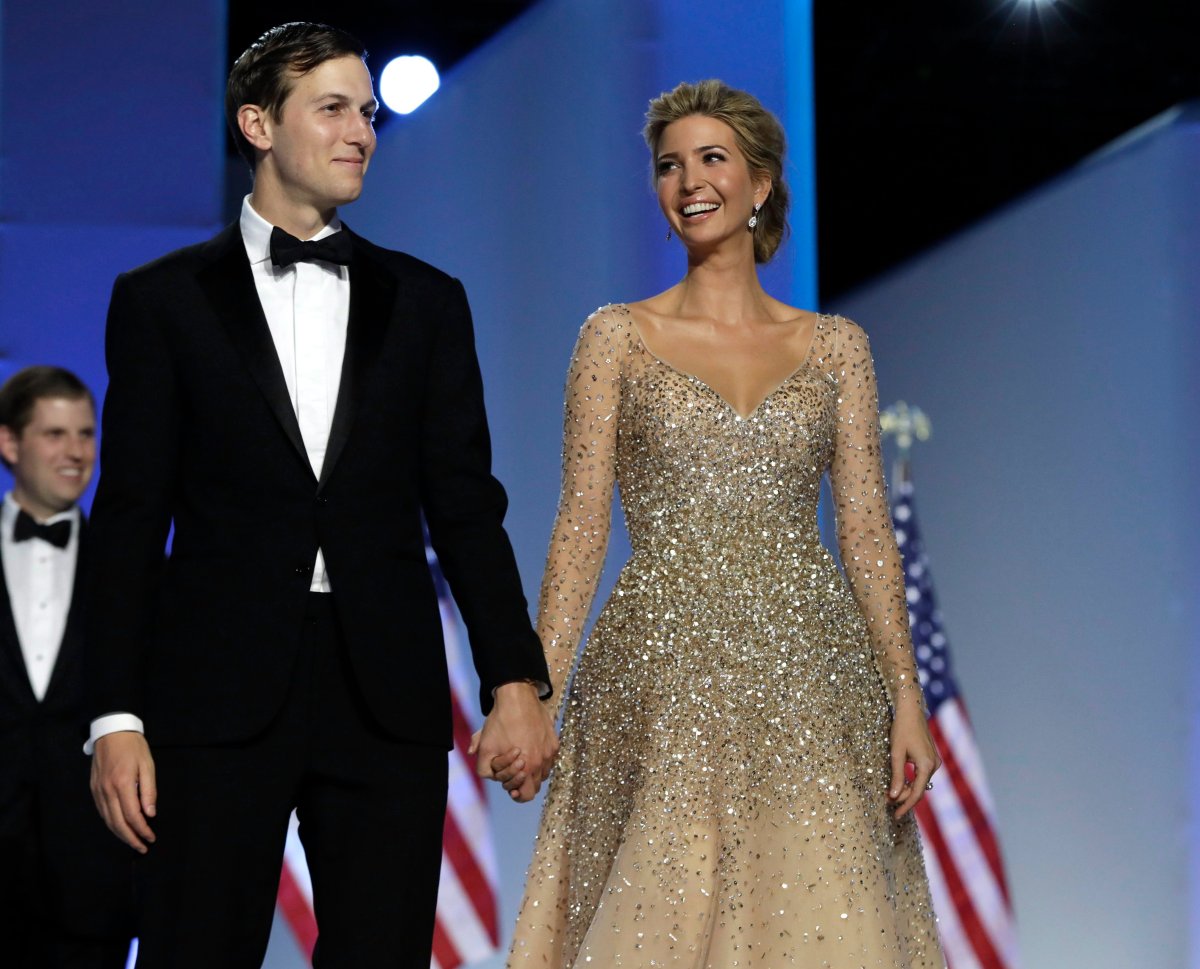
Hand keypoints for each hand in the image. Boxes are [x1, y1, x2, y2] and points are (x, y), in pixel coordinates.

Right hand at [91, 731, 156, 851]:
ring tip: (133, 841)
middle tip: (142, 847)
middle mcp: (107, 790)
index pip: (132, 816)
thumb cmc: (133, 746)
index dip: (142, 830)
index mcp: (123, 784)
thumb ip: (149, 790)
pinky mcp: (94, 790)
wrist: (111, 731)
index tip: (151, 837)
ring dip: (120, 834)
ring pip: (108, 820)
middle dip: (131, 838)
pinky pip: (102, 812)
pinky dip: (111, 823)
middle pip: (118, 823)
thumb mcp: (148, 765)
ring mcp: (98, 791)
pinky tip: (120, 827)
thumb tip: (150, 813)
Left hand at [474, 682, 557, 802]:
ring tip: (522, 761)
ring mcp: (549, 752)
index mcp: (526, 767)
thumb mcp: (486, 746)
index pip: (527, 796)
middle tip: (515, 774)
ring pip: (543, 774)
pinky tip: (530, 748)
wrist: (518, 697)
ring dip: (533, 772)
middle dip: (524, 784)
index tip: (511, 788)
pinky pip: (549, 760)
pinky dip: (541, 759)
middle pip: (536, 787)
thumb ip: (484, 767)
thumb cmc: (501, 722)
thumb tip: (487, 774)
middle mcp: (541, 762)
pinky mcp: (554, 742)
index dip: (517, 794)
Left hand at [887, 703, 939, 818]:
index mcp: (926, 766)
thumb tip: (894, 796)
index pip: (916, 793)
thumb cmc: (902, 729)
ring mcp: (934, 761)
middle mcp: (934, 765)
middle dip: (904, 797)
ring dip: (907, 789)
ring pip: (920, 782)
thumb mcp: (896, 753)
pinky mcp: (931, 757)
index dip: (906, 806)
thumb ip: (897, 776)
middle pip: (919, 789)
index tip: (896, 815)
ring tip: (891, 794)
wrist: (911, 711)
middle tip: (887, 802)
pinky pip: (922, 775)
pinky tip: (901, 783)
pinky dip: (911, 780)